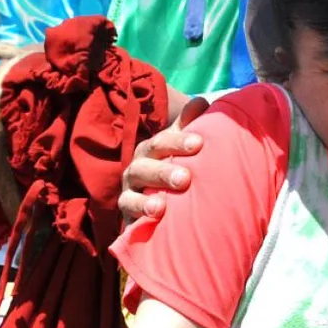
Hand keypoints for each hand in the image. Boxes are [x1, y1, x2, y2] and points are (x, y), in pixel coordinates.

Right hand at [118, 96, 208, 222]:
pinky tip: (148, 225)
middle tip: (185, 178)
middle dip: (163, 172)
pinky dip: (135, 223)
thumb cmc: (179, 165)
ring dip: (144, 201)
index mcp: (152, 150)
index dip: (177, 141)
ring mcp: (130, 195)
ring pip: (130, 196)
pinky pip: (126, 222)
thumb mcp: (184, 144)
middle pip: (144, 168)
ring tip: (159, 207)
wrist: (166, 203)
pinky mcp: (128, 220)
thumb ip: (191, 123)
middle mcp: (137, 170)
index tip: (198, 143)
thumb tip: (201, 101)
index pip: (161, 142)